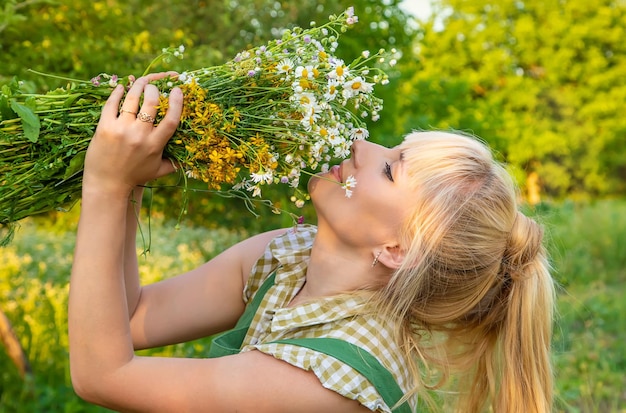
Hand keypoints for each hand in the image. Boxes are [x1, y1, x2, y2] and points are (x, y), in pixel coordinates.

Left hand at [82, 72, 183, 198]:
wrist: (107, 184)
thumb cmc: (134, 177)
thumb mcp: (158, 171)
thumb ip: (174, 163)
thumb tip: (190, 158)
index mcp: (155, 145)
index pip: (171, 119)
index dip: (177, 102)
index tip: (178, 90)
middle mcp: (140, 135)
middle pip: (151, 102)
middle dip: (154, 88)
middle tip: (154, 86)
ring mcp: (121, 129)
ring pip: (132, 98)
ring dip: (138, 85)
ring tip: (140, 81)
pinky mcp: (104, 127)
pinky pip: (112, 103)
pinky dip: (117, 92)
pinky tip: (122, 87)